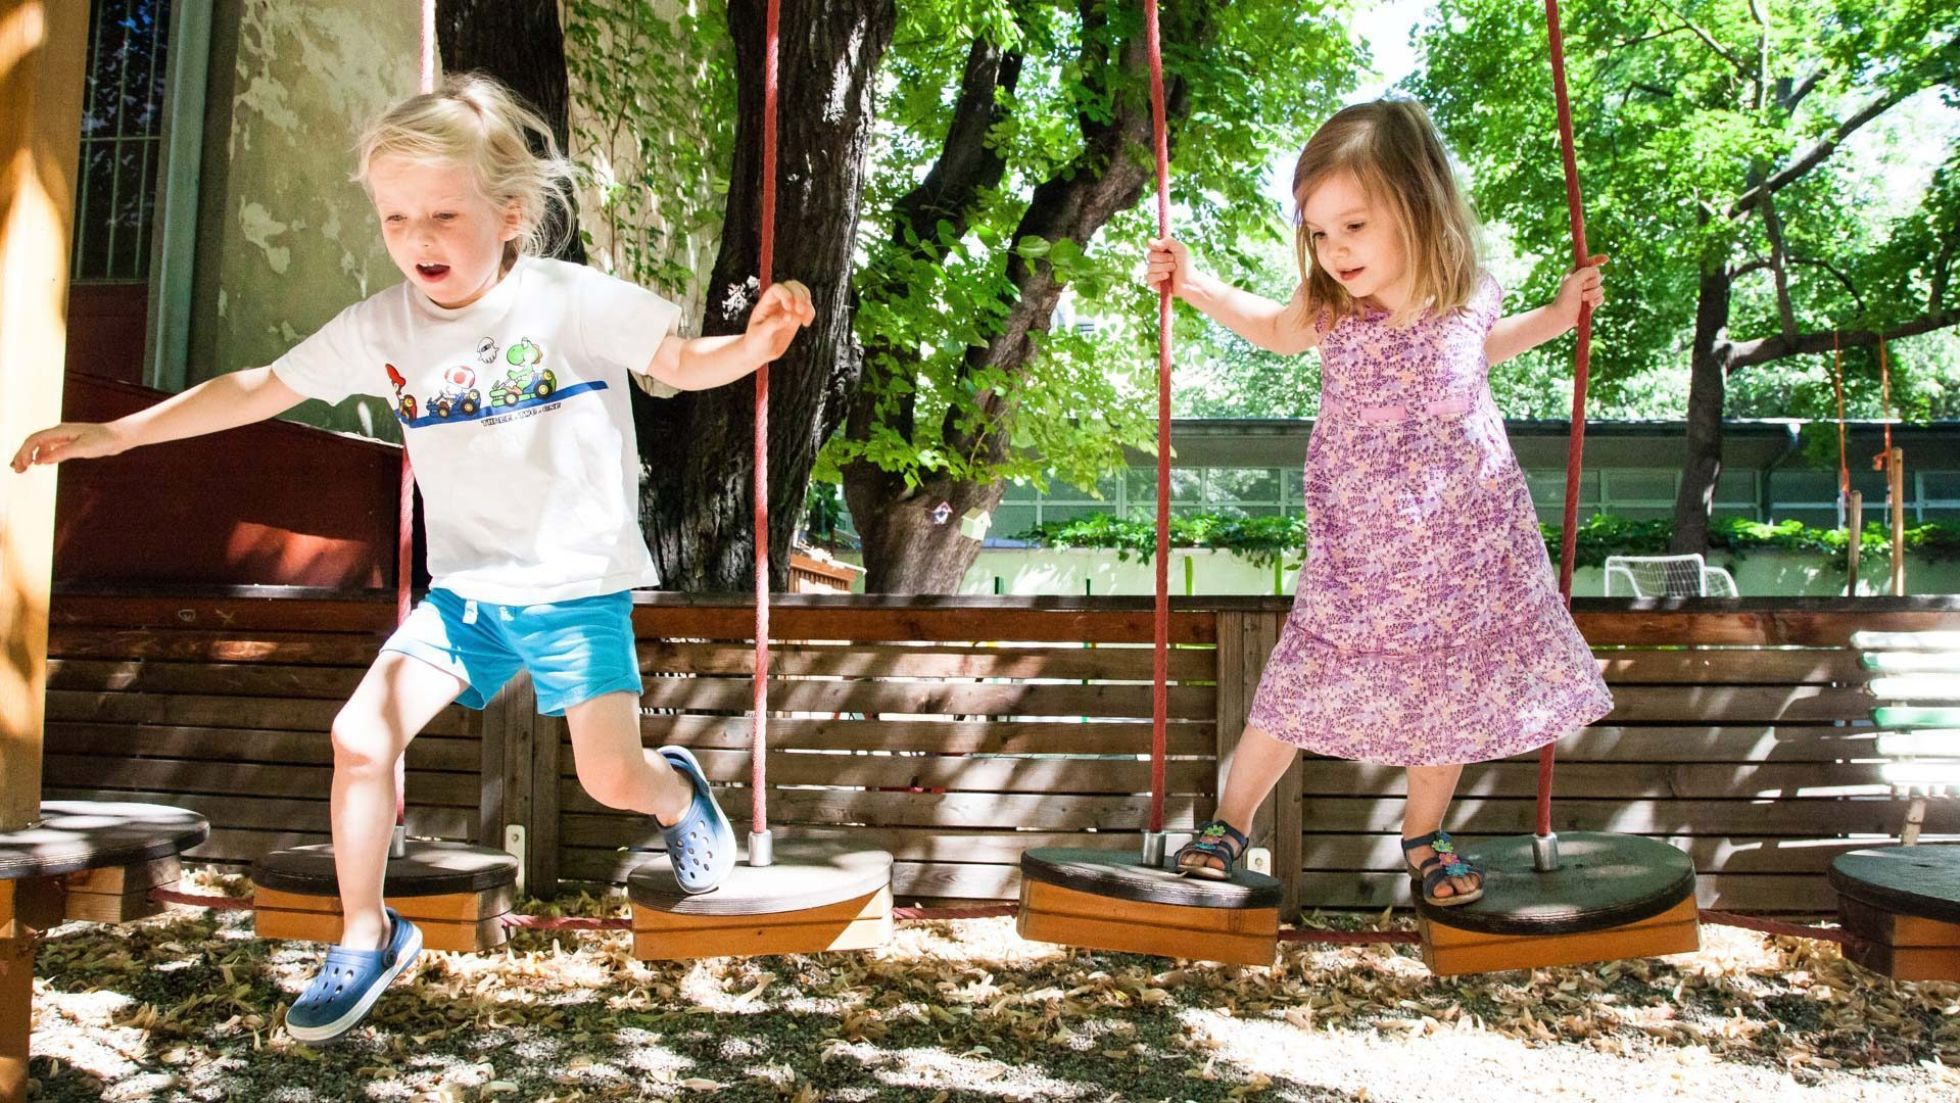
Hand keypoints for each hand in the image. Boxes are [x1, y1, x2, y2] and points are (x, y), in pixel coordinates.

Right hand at [10, 422, 126, 471]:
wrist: (120, 436)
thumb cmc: (104, 440)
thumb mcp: (82, 448)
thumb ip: (60, 453)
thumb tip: (40, 460)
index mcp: (60, 431)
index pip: (34, 440)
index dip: (24, 452)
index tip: (21, 466)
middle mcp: (59, 432)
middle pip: (33, 442)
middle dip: (22, 454)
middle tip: (16, 469)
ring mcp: (64, 437)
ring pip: (40, 445)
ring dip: (30, 456)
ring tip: (22, 468)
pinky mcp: (70, 442)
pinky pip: (50, 448)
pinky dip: (42, 455)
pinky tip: (40, 463)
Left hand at [745, 279, 816, 360]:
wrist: (759, 352)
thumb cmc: (755, 342)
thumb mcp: (760, 335)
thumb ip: (772, 324)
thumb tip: (788, 316)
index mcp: (766, 303)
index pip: (777, 289)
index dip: (786, 294)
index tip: (789, 309)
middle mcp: (778, 302)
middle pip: (792, 286)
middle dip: (800, 295)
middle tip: (800, 311)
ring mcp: (788, 308)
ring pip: (802, 293)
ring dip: (808, 302)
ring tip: (804, 319)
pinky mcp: (796, 316)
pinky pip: (808, 307)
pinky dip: (811, 312)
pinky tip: (806, 324)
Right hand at [1144, 237, 1196, 297]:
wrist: (1189, 281)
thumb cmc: (1186, 264)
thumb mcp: (1180, 248)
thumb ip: (1167, 241)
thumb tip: (1151, 243)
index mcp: (1160, 250)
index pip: (1150, 244)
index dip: (1153, 245)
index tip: (1162, 248)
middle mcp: (1155, 260)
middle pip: (1150, 255)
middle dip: (1163, 258)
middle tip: (1173, 260)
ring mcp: (1152, 271)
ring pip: (1150, 266)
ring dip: (1164, 267)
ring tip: (1173, 269)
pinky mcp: (1152, 282)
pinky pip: (1149, 277)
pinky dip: (1159, 276)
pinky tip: (1167, 277)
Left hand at [1552, 254, 1607, 326]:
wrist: (1563, 315)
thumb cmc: (1565, 297)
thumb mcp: (1574, 279)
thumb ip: (1586, 271)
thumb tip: (1597, 271)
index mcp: (1576, 272)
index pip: (1589, 262)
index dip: (1598, 259)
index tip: (1606, 259)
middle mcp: (1583, 280)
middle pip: (1599, 276)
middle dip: (1592, 283)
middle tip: (1581, 289)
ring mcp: (1588, 291)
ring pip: (1601, 288)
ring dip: (1592, 294)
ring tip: (1582, 298)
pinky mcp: (1592, 301)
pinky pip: (1602, 297)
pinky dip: (1596, 301)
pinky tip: (1589, 305)